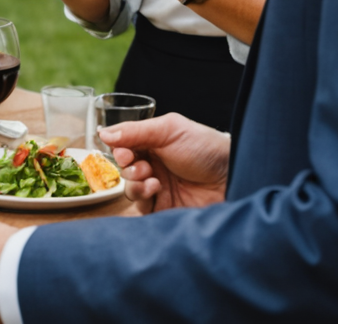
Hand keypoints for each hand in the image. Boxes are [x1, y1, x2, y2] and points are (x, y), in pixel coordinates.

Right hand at [99, 113, 231, 212]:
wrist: (233, 177)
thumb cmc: (206, 148)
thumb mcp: (170, 129)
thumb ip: (135, 131)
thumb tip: (104, 133)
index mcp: (153, 144)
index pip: (124, 147)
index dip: (119, 151)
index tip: (123, 153)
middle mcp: (154, 166)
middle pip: (124, 170)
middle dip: (127, 169)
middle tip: (142, 167)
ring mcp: (159, 189)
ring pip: (129, 190)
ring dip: (135, 185)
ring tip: (152, 181)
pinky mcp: (165, 209)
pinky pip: (141, 209)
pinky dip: (142, 200)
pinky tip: (157, 191)